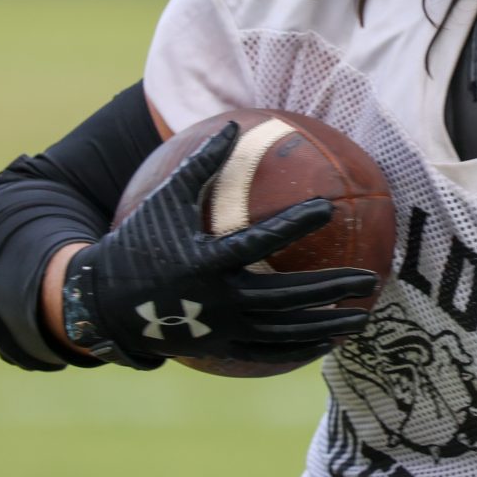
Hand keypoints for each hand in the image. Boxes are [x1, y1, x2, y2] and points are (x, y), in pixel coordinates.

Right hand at [60, 123, 378, 368]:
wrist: (106, 301)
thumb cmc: (139, 240)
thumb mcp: (165, 200)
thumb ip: (201, 164)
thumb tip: (235, 124)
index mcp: (204, 261)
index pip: (260, 241)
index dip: (294, 224)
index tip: (328, 208)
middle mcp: (218, 300)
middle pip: (286, 297)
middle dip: (330, 289)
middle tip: (370, 280)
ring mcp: (221, 329)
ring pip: (284, 332)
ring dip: (326, 325)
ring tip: (363, 316)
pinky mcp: (220, 348)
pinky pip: (267, 352)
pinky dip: (300, 349)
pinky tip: (330, 341)